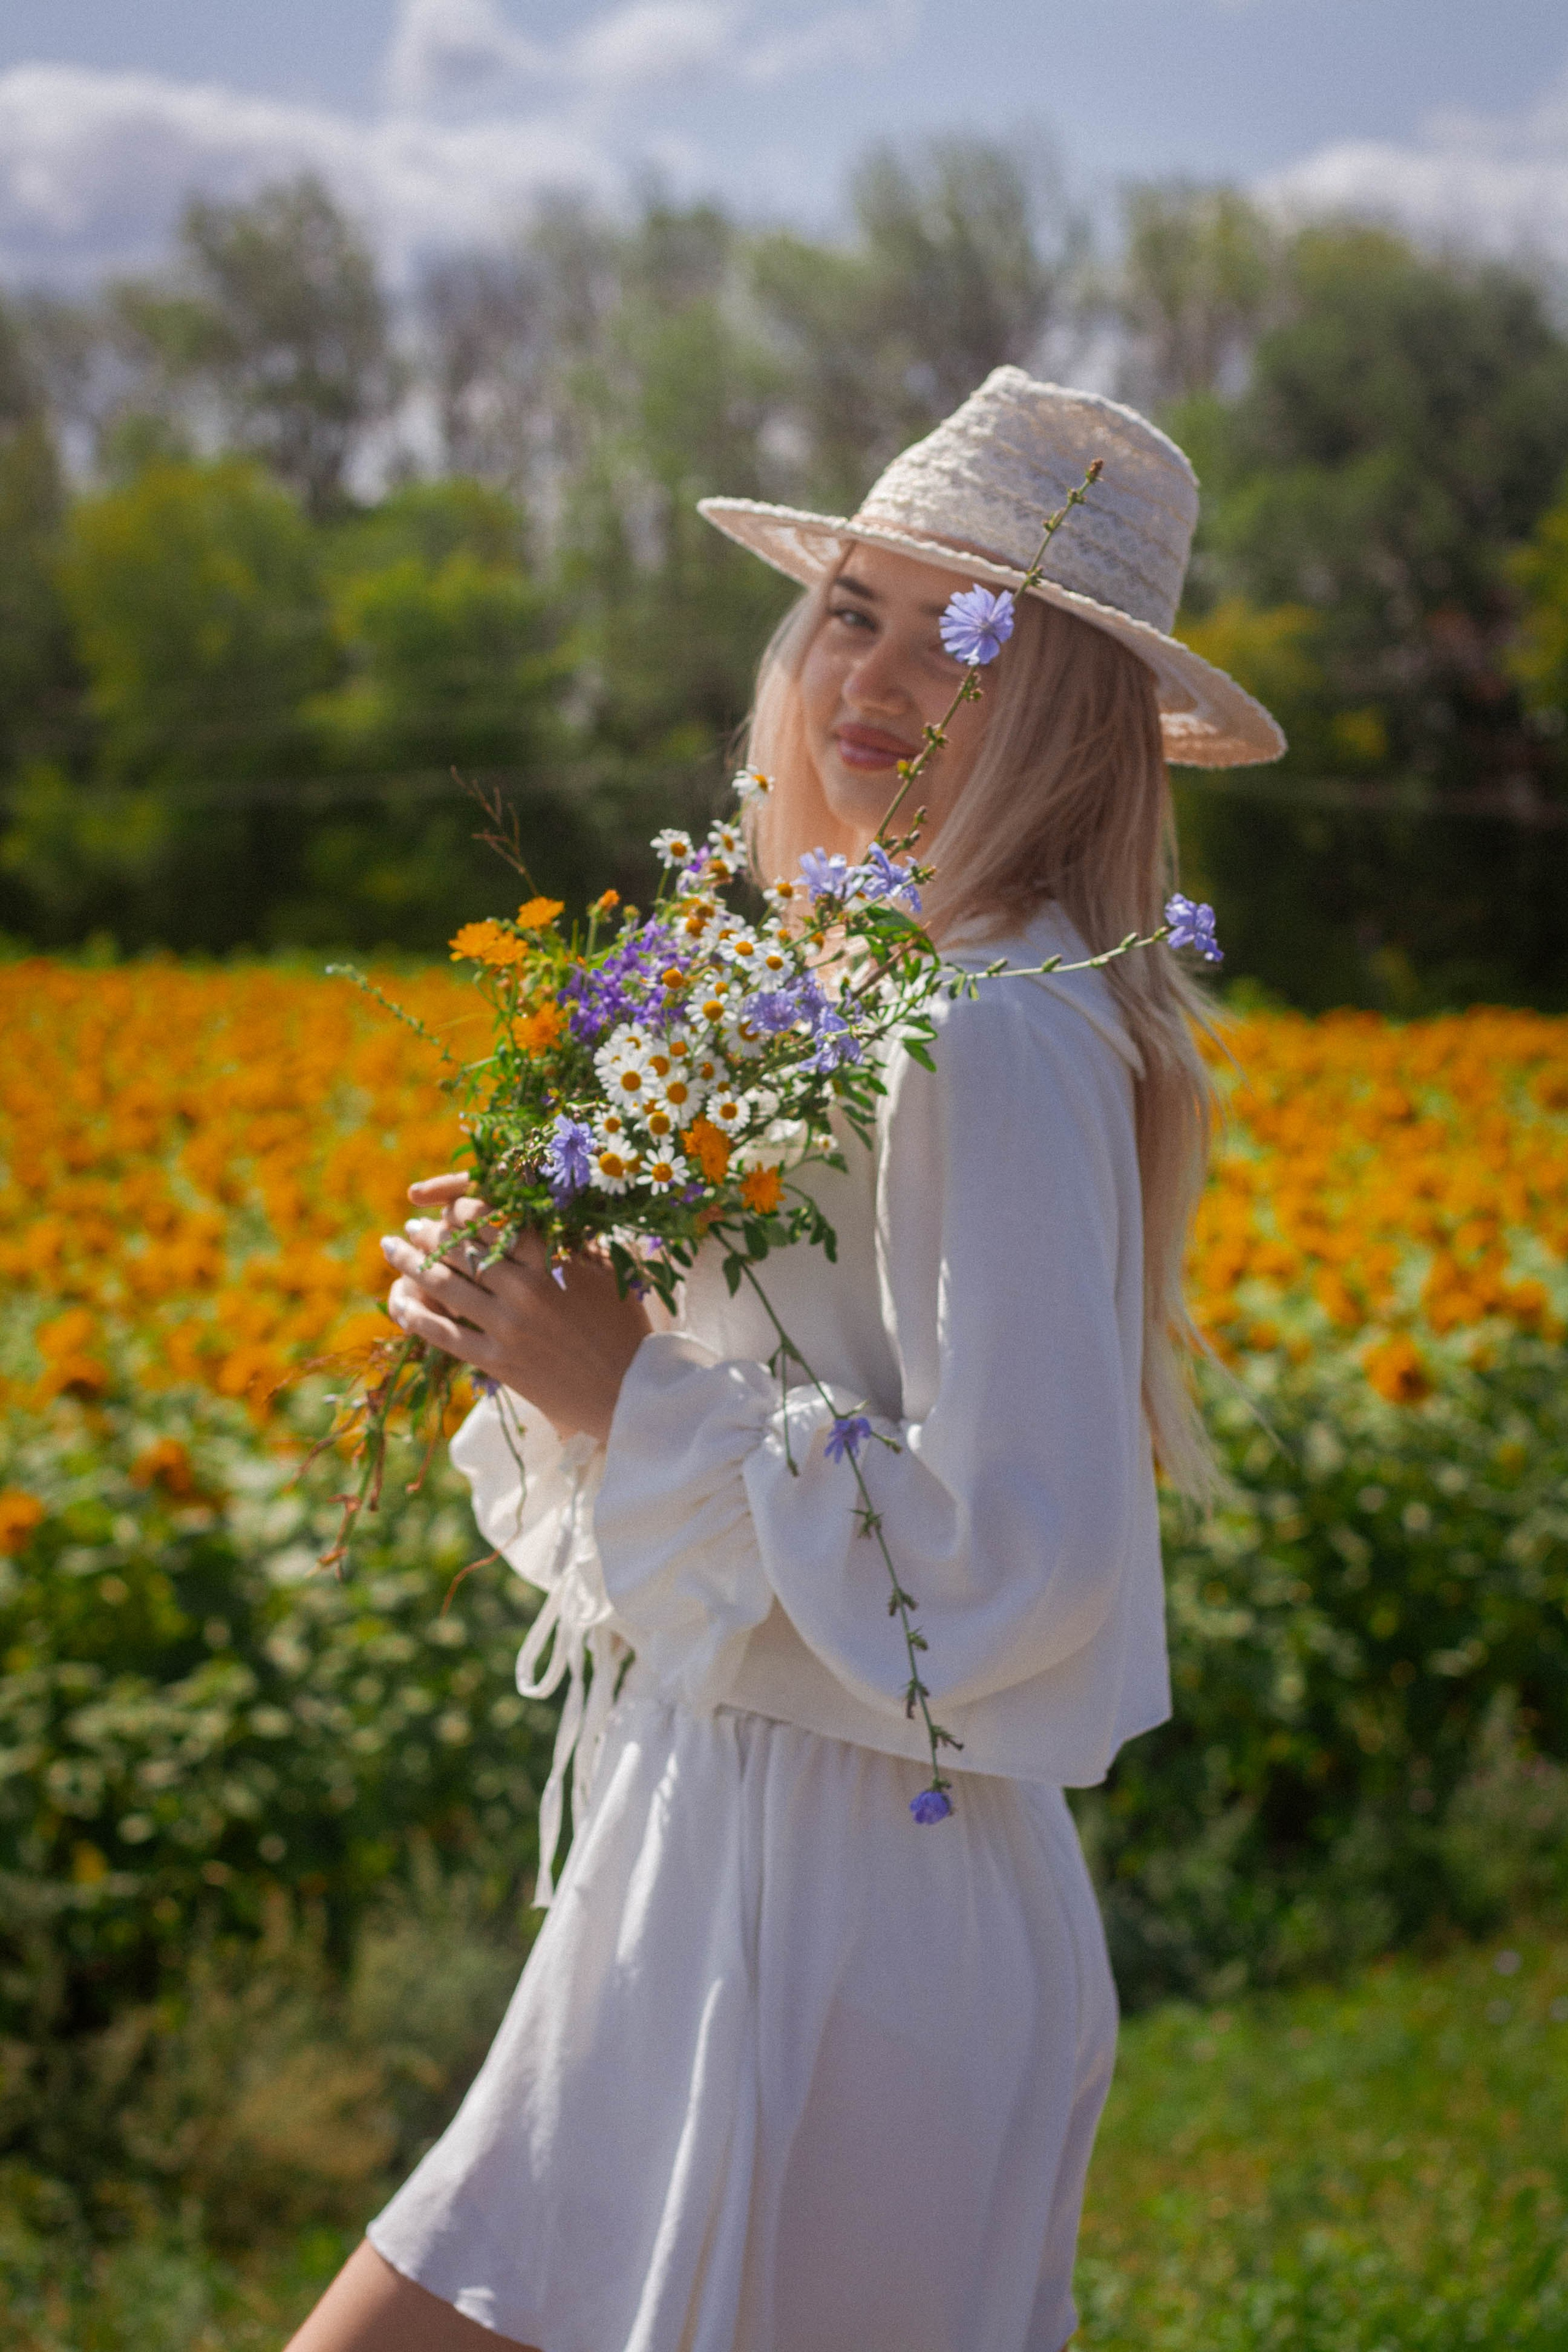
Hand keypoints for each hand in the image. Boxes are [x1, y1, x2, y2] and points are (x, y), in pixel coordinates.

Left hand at [380, 1174, 650, 1442]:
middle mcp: (524, 1291)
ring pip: (445, 1287)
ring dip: (411, 1263)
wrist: (629, 1393)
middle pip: (463, 1250)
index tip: (451, 1203)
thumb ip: (574, 1243)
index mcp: (552, 1264)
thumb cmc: (625, 1330)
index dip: (467, 1207)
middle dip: (430, 1233)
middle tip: (412, 1225)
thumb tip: (548, 1213)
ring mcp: (507, 1328)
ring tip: (393, 1248)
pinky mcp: (498, 1362)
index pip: (498, 1222)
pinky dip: (417, 1317)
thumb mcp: (609, 1274)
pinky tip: (398, 1302)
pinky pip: (445, 1335)